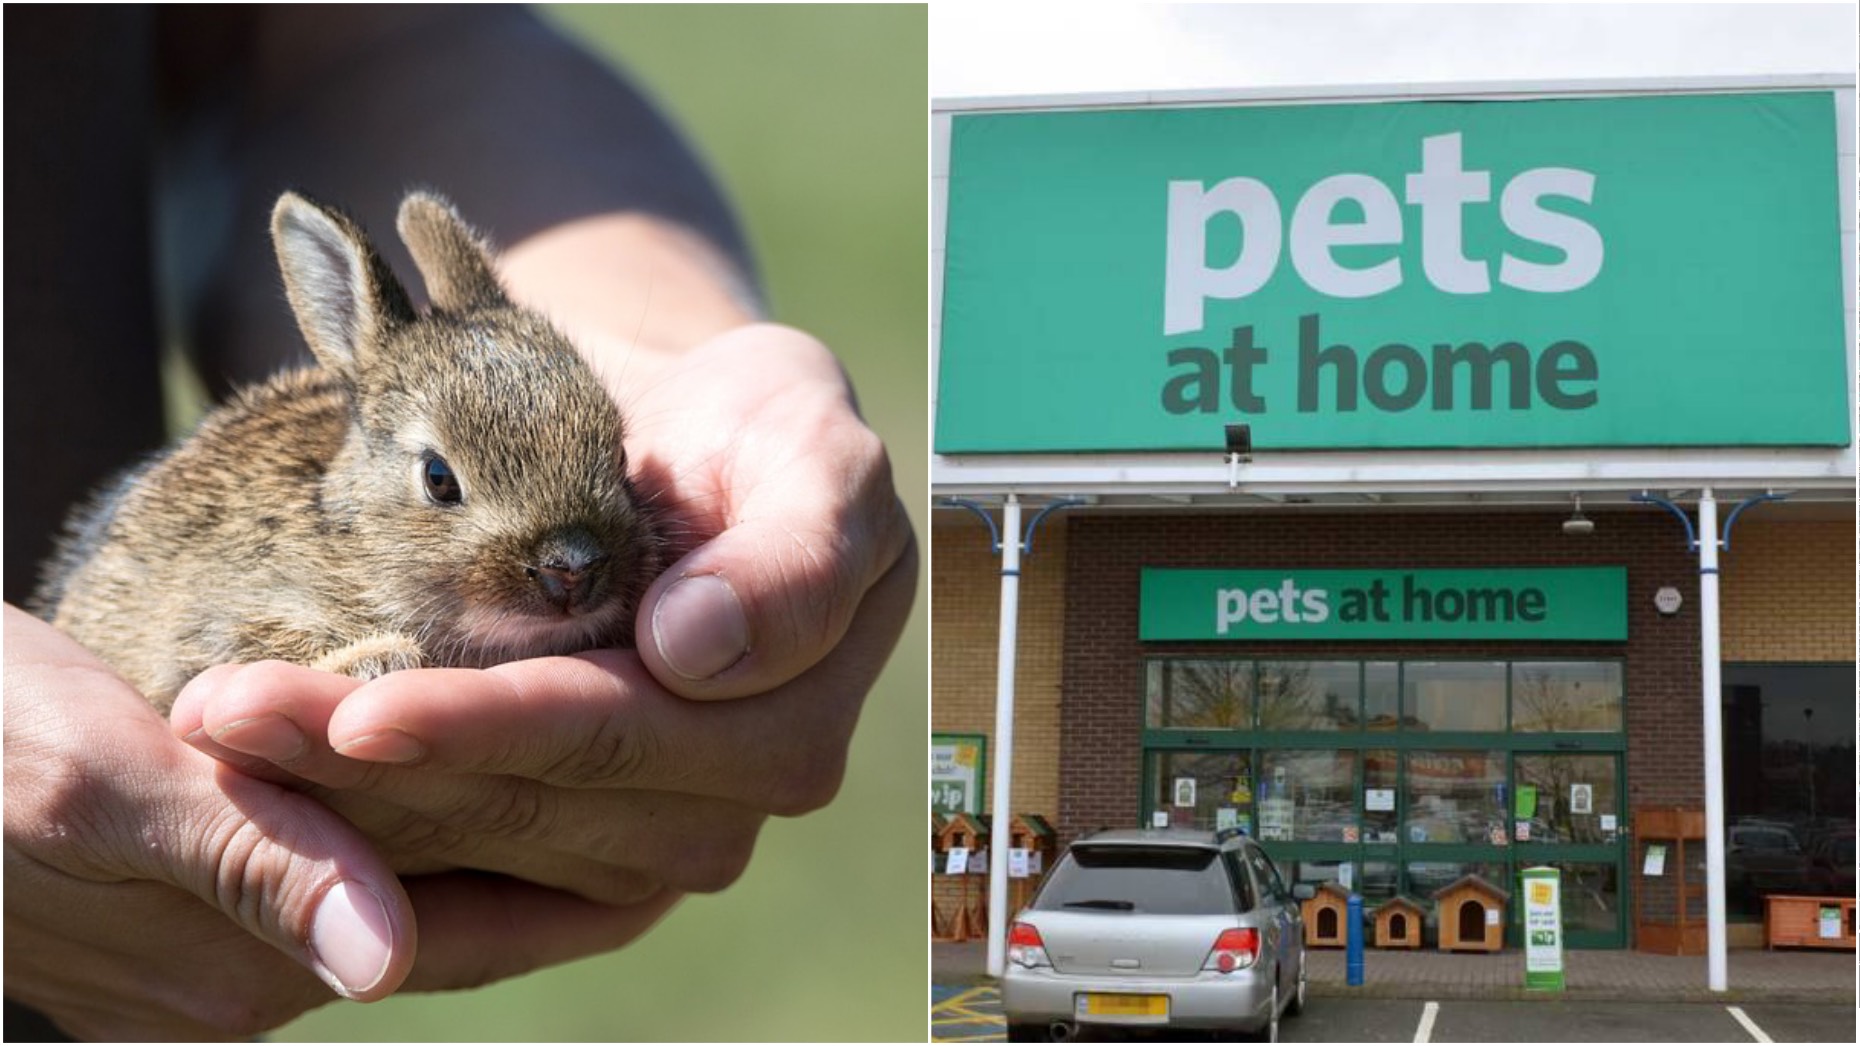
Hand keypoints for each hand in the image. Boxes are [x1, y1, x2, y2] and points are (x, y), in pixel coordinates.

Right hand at [6, 606, 684, 1039]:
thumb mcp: (87, 788)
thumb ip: (248, 864)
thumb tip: (384, 961)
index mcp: (242, 968)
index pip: (470, 927)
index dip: (584, 871)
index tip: (691, 813)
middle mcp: (246, 983)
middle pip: (458, 915)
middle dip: (573, 851)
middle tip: (698, 781)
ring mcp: (215, 952)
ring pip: (414, 886)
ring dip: (504, 827)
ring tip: (622, 755)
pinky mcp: (185, 901)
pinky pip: (348, 861)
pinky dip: (423, 810)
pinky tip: (475, 748)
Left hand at [174, 319, 915, 903]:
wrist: (708, 460)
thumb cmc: (762, 436)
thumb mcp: (817, 453)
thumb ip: (796, 552)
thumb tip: (693, 649)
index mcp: (801, 709)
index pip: (624, 730)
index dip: (492, 727)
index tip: (358, 713)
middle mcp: (744, 797)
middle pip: (538, 800)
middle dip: (375, 766)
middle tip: (222, 717)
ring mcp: (675, 838)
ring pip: (489, 843)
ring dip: (343, 803)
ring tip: (217, 732)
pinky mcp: (605, 858)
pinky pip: (478, 875)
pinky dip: (370, 846)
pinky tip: (270, 804)